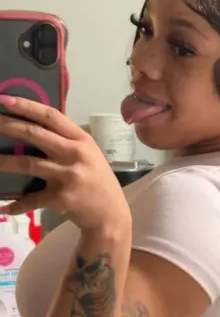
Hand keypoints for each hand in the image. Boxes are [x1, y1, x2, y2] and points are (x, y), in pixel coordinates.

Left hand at [0, 95, 131, 230]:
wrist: (111, 216)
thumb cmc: (99, 183)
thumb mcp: (90, 156)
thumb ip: (67, 142)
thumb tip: (35, 127)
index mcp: (82, 141)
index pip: (51, 116)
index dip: (27, 106)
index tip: (5, 99)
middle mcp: (75, 155)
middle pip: (35, 135)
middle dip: (8, 126)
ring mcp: (67, 176)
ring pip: (28, 164)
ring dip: (4, 162)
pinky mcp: (61, 198)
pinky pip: (32, 199)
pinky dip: (17, 204)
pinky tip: (4, 207)